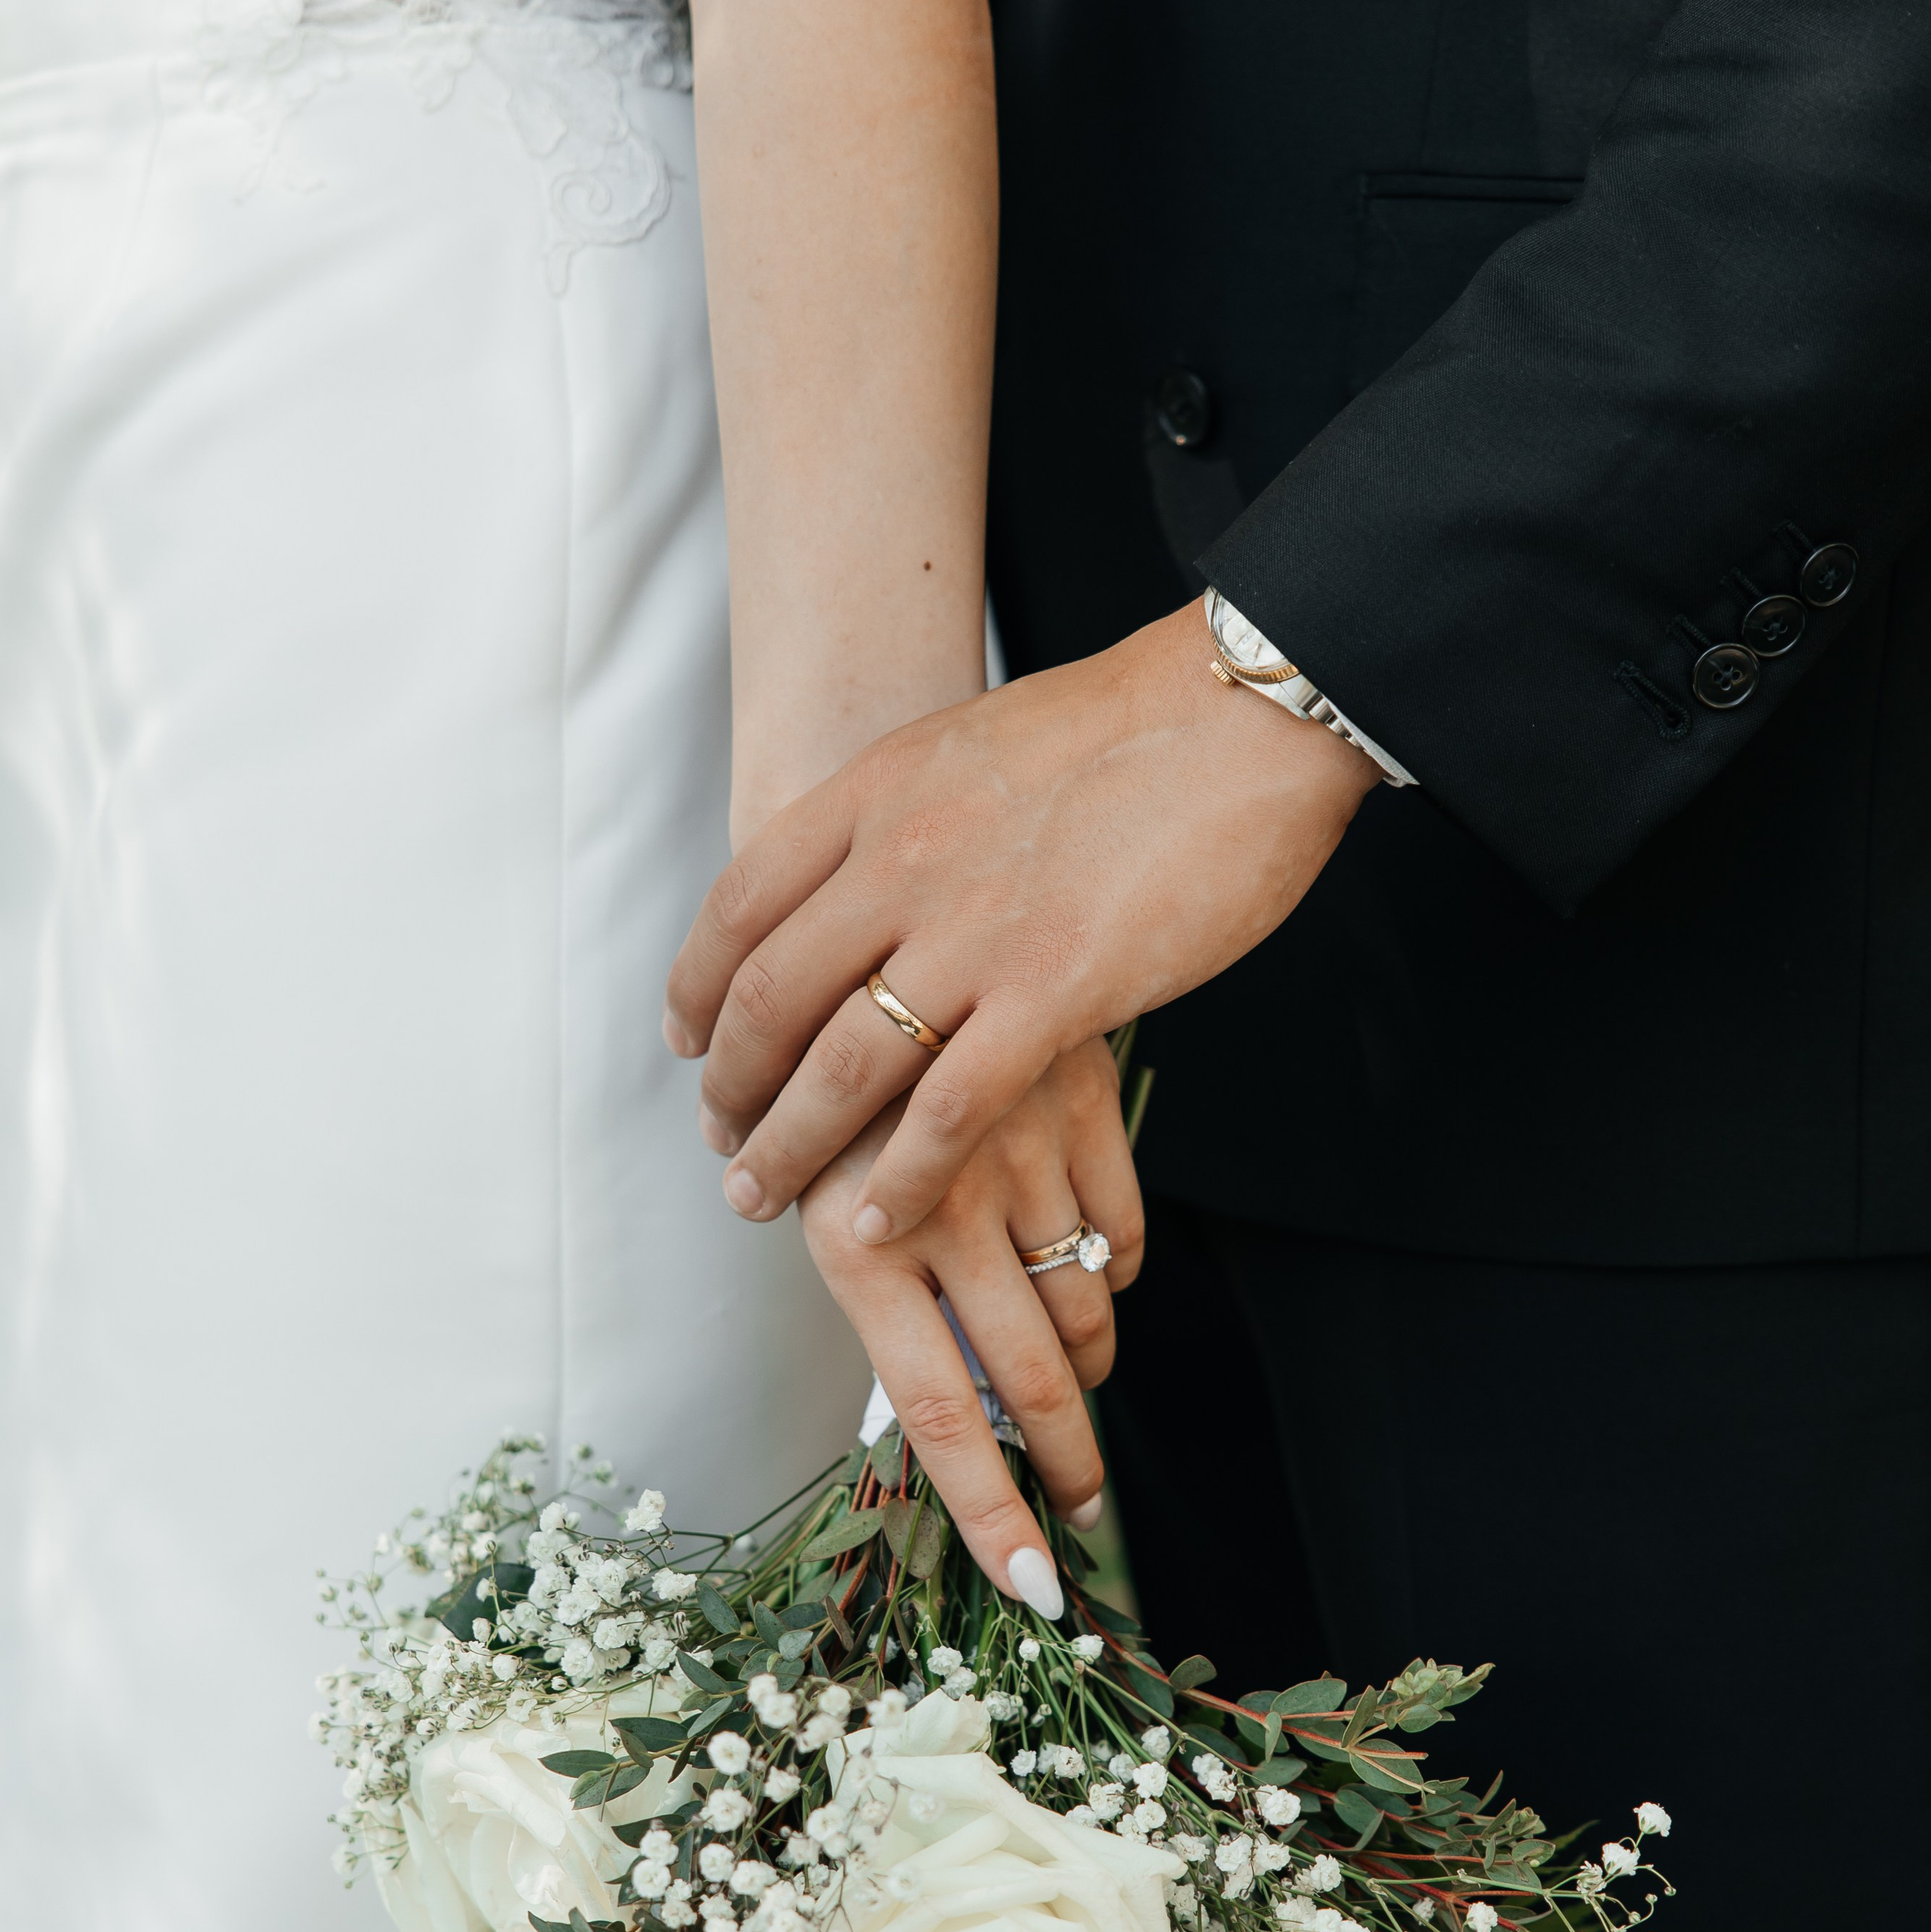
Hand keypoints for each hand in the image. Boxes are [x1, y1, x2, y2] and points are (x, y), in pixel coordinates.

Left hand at [666, 598, 1376, 1236]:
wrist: (1244, 712)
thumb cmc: (1136, 725)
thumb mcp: (976, 744)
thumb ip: (914, 812)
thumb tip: (880, 867)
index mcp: (878, 791)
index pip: (741, 904)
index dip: (697, 986)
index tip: (686, 1039)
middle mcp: (903, 860)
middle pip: (770, 996)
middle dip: (730, 1084)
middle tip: (719, 1138)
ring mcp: (973, 931)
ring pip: (839, 1068)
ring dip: (787, 1147)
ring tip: (761, 1198)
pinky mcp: (1054, 993)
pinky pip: (948, 1111)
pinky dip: (902, 1177)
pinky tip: (880, 1218)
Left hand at [796, 1039, 1143, 1601]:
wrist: (853, 907)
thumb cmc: (805, 1062)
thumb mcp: (804, 1176)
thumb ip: (862, 1274)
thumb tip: (930, 1387)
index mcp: (855, 1244)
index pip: (942, 1415)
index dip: (992, 1512)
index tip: (1036, 1582)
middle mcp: (943, 1209)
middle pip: (1035, 1378)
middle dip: (1066, 1464)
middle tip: (1081, 1511)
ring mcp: (1018, 1153)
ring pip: (1086, 1305)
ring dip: (1088, 1366)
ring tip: (1079, 1394)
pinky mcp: (1073, 1099)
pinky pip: (1121, 1223)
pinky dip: (1115, 1271)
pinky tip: (1095, 1283)